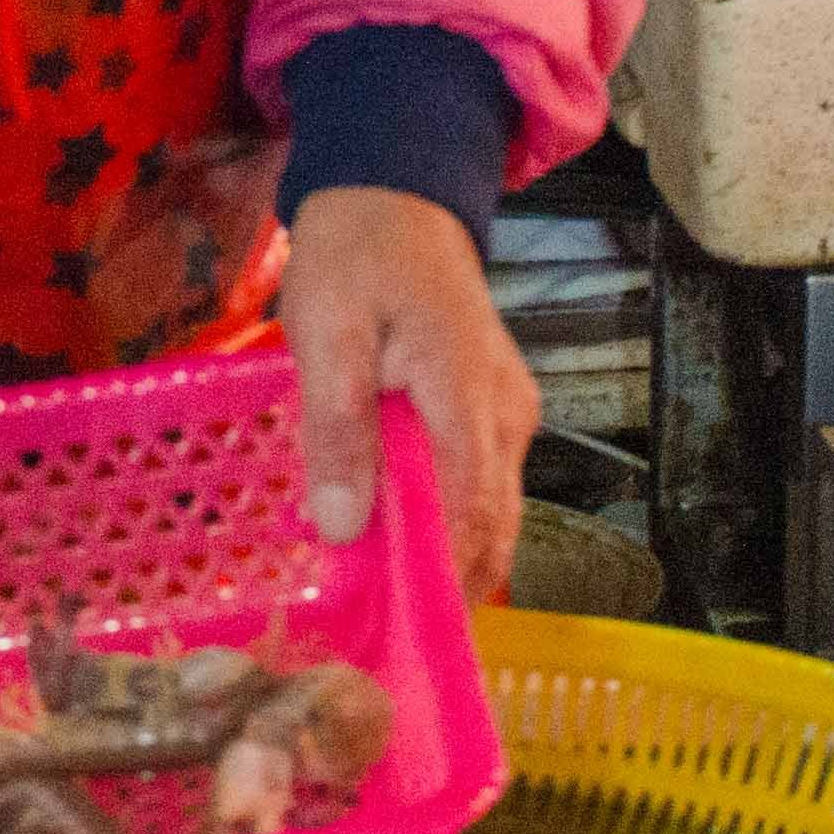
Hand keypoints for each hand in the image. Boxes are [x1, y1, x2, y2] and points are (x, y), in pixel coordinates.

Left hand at [279, 185, 534, 601]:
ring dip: (448, 558)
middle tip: (389, 639)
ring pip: (489, 510)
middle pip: (491, 526)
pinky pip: (478, 483)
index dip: (442, 580)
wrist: (395, 194)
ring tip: (389, 607)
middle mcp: (505, 415)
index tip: (402, 635)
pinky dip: (447, 523)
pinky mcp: (491, 410)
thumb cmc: (356, 258)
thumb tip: (345, 527)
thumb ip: (337, 431)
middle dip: (448, 586)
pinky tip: (398, 546)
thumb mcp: (327, 337)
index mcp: (467, 397)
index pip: (470, 515)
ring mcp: (506, 413)